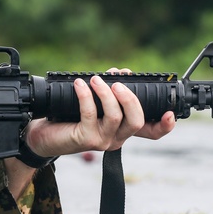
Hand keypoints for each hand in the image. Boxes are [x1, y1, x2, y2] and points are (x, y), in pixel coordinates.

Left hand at [22, 73, 174, 160]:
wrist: (43, 134)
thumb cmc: (69, 117)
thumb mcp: (95, 102)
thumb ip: (111, 90)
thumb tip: (122, 72)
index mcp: (123, 130)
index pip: (151, 132)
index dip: (164, 126)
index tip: (169, 113)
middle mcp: (116, 138)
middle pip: (137, 121)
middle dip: (130, 98)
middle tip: (116, 82)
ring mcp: (102, 141)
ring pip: (116, 116)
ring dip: (106, 93)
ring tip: (94, 79)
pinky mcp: (85, 139)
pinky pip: (90, 113)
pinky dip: (86, 95)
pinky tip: (79, 84)